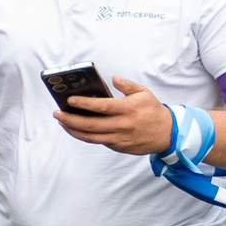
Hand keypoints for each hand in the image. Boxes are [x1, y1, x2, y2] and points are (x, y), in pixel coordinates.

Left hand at [55, 75, 175, 155]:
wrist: (168, 133)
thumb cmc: (153, 110)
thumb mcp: (144, 93)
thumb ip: (127, 85)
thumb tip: (114, 78)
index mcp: (128, 109)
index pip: (101, 107)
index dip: (83, 104)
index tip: (69, 100)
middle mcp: (122, 125)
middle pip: (90, 125)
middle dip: (70, 119)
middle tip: (57, 113)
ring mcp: (120, 138)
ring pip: (90, 137)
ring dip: (73, 130)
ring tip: (62, 121)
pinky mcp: (119, 147)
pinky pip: (98, 141)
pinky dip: (84, 136)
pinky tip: (75, 129)